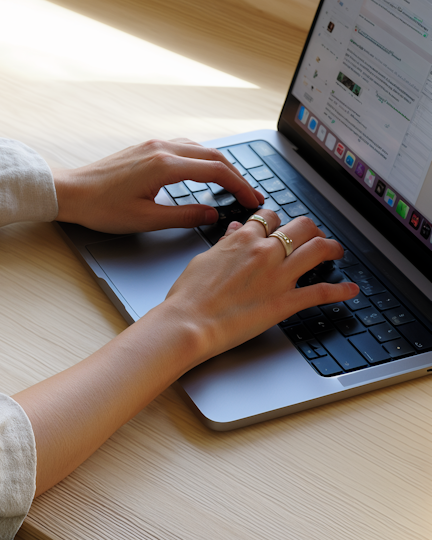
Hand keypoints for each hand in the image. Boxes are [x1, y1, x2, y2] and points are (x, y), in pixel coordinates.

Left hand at [53, 139, 264, 233]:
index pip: (217, 172)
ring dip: (221, 165)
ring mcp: (153, 145)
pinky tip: (204, 171)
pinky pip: (185, 147)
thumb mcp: (146, 220)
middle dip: (237, 175)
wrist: (70, 191)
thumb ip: (184, 216)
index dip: (240, 187)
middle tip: (250, 194)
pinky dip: (202, 159)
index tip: (252, 201)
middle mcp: (162, 149)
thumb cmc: (100, 208)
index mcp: (165, 166)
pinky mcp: (146, 147)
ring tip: (233, 185)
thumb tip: (212, 215)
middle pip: (214, 157)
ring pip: (200, 149)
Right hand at [154, 210, 358, 364]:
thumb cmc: (189, 296)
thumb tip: (231, 232)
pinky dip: (340, 291)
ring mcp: (278, 276)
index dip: (278, 221)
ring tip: (336, 252)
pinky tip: (350, 290)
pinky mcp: (285, 301)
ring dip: (331, 248)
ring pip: (317, 250)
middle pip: (301, 227)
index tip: (280, 227)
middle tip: (314, 236)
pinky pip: (321, 292)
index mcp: (242, 240)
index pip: (269, 218)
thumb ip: (223, 245)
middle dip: (311, 229)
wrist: (189, 322)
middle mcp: (265, 252)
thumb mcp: (203, 260)